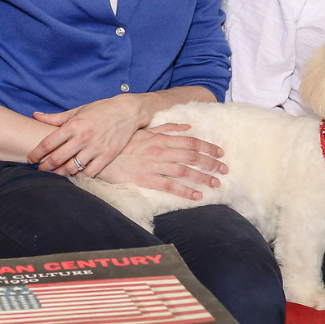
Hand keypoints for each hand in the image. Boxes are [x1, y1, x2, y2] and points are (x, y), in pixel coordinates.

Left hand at [28, 94, 156, 176]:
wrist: (127, 111)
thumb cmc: (100, 110)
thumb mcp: (77, 111)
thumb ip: (55, 117)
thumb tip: (35, 116)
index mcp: (73, 125)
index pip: (48, 143)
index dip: (36, 154)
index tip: (31, 159)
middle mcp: (83, 137)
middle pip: (57, 158)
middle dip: (45, 166)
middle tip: (41, 168)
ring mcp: (96, 148)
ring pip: (72, 168)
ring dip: (61, 172)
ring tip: (57, 171)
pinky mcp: (107, 156)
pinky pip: (89, 172)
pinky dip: (80, 175)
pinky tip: (76, 173)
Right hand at [92, 124, 228, 199]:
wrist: (100, 154)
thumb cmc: (124, 142)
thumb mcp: (145, 130)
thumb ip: (167, 128)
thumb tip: (187, 127)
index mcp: (161, 138)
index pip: (191, 142)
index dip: (208, 147)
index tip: (220, 153)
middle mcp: (160, 151)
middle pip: (192, 156)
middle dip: (210, 164)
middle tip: (224, 170)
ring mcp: (153, 165)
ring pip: (184, 171)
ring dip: (202, 178)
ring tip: (215, 184)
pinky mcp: (146, 179)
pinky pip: (169, 186)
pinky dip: (185, 191)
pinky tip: (197, 196)